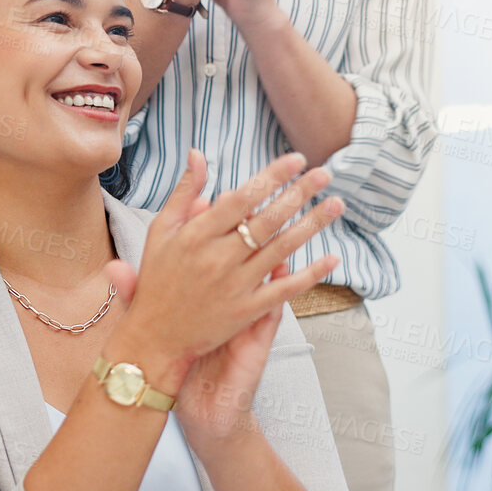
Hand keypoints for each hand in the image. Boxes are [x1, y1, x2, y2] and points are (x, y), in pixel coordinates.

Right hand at [101, 150, 341, 394]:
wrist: (155, 336)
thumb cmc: (158, 279)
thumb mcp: (161, 231)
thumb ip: (184, 192)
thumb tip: (198, 154)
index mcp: (196, 235)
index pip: (241, 198)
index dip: (271, 177)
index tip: (296, 159)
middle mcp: (218, 258)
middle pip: (267, 220)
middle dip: (299, 194)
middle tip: (325, 174)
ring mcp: (235, 285)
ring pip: (281, 249)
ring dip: (312, 225)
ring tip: (336, 204)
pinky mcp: (246, 311)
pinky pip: (285, 290)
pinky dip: (310, 274)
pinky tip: (332, 258)